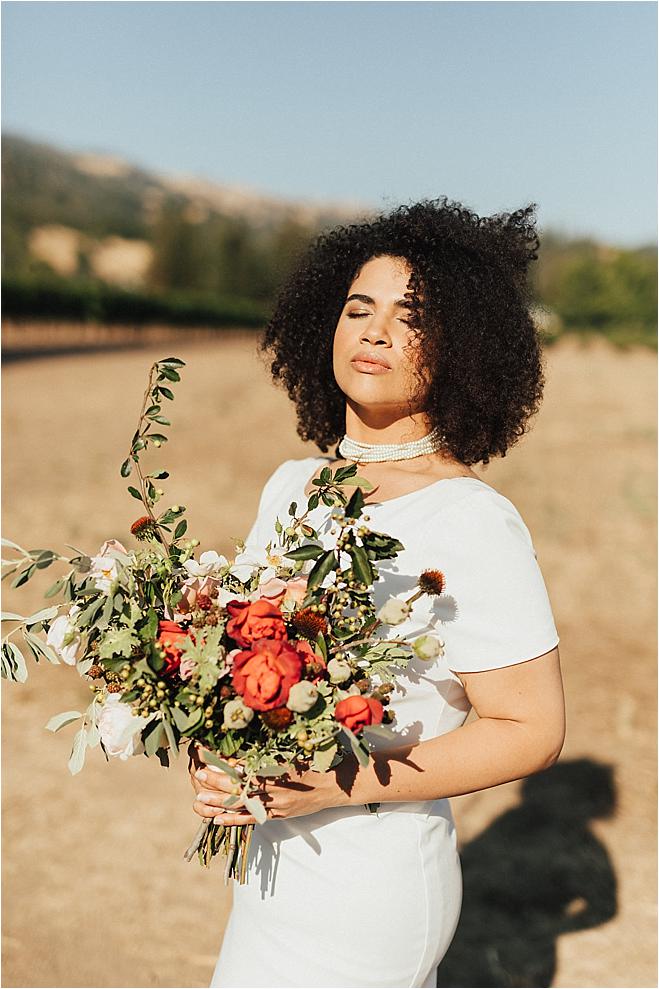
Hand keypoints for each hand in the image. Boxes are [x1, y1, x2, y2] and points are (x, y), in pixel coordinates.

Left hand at [189, 747, 336, 825]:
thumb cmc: (312, 763)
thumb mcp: (289, 754)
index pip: (246, 767)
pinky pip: (253, 819)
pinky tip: (217, 818)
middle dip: (217, 781)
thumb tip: (240, 752)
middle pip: (240, 786)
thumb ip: (267, 755)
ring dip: (220, 801)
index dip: (225, 763)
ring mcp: (277, 804)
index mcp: (278, 769)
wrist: (334, 786)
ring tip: (200, 799)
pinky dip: (234, 820)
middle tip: (198, 775)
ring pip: (243, 804)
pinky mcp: (278, 815)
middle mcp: (276, 788)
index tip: (209, 757)